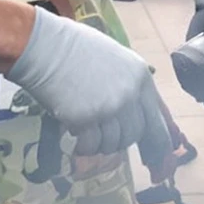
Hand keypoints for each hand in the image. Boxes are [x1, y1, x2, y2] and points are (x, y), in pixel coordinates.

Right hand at [7, 8, 171, 173]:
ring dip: (101, 144)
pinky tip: (76, 139)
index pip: (157, 118)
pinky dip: (85, 147)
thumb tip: (136, 112)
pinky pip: (92, 145)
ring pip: (114, 143)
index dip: (158, 141)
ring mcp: (109, 108)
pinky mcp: (86, 119)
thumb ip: (129, 84)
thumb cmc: (75, 49)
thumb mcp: (115, 59)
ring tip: (86, 133)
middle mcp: (129, 94)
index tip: (158, 157)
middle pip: (134, 133)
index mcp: (140, 77)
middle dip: (119, 139)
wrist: (44, 46)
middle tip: (103, 135)